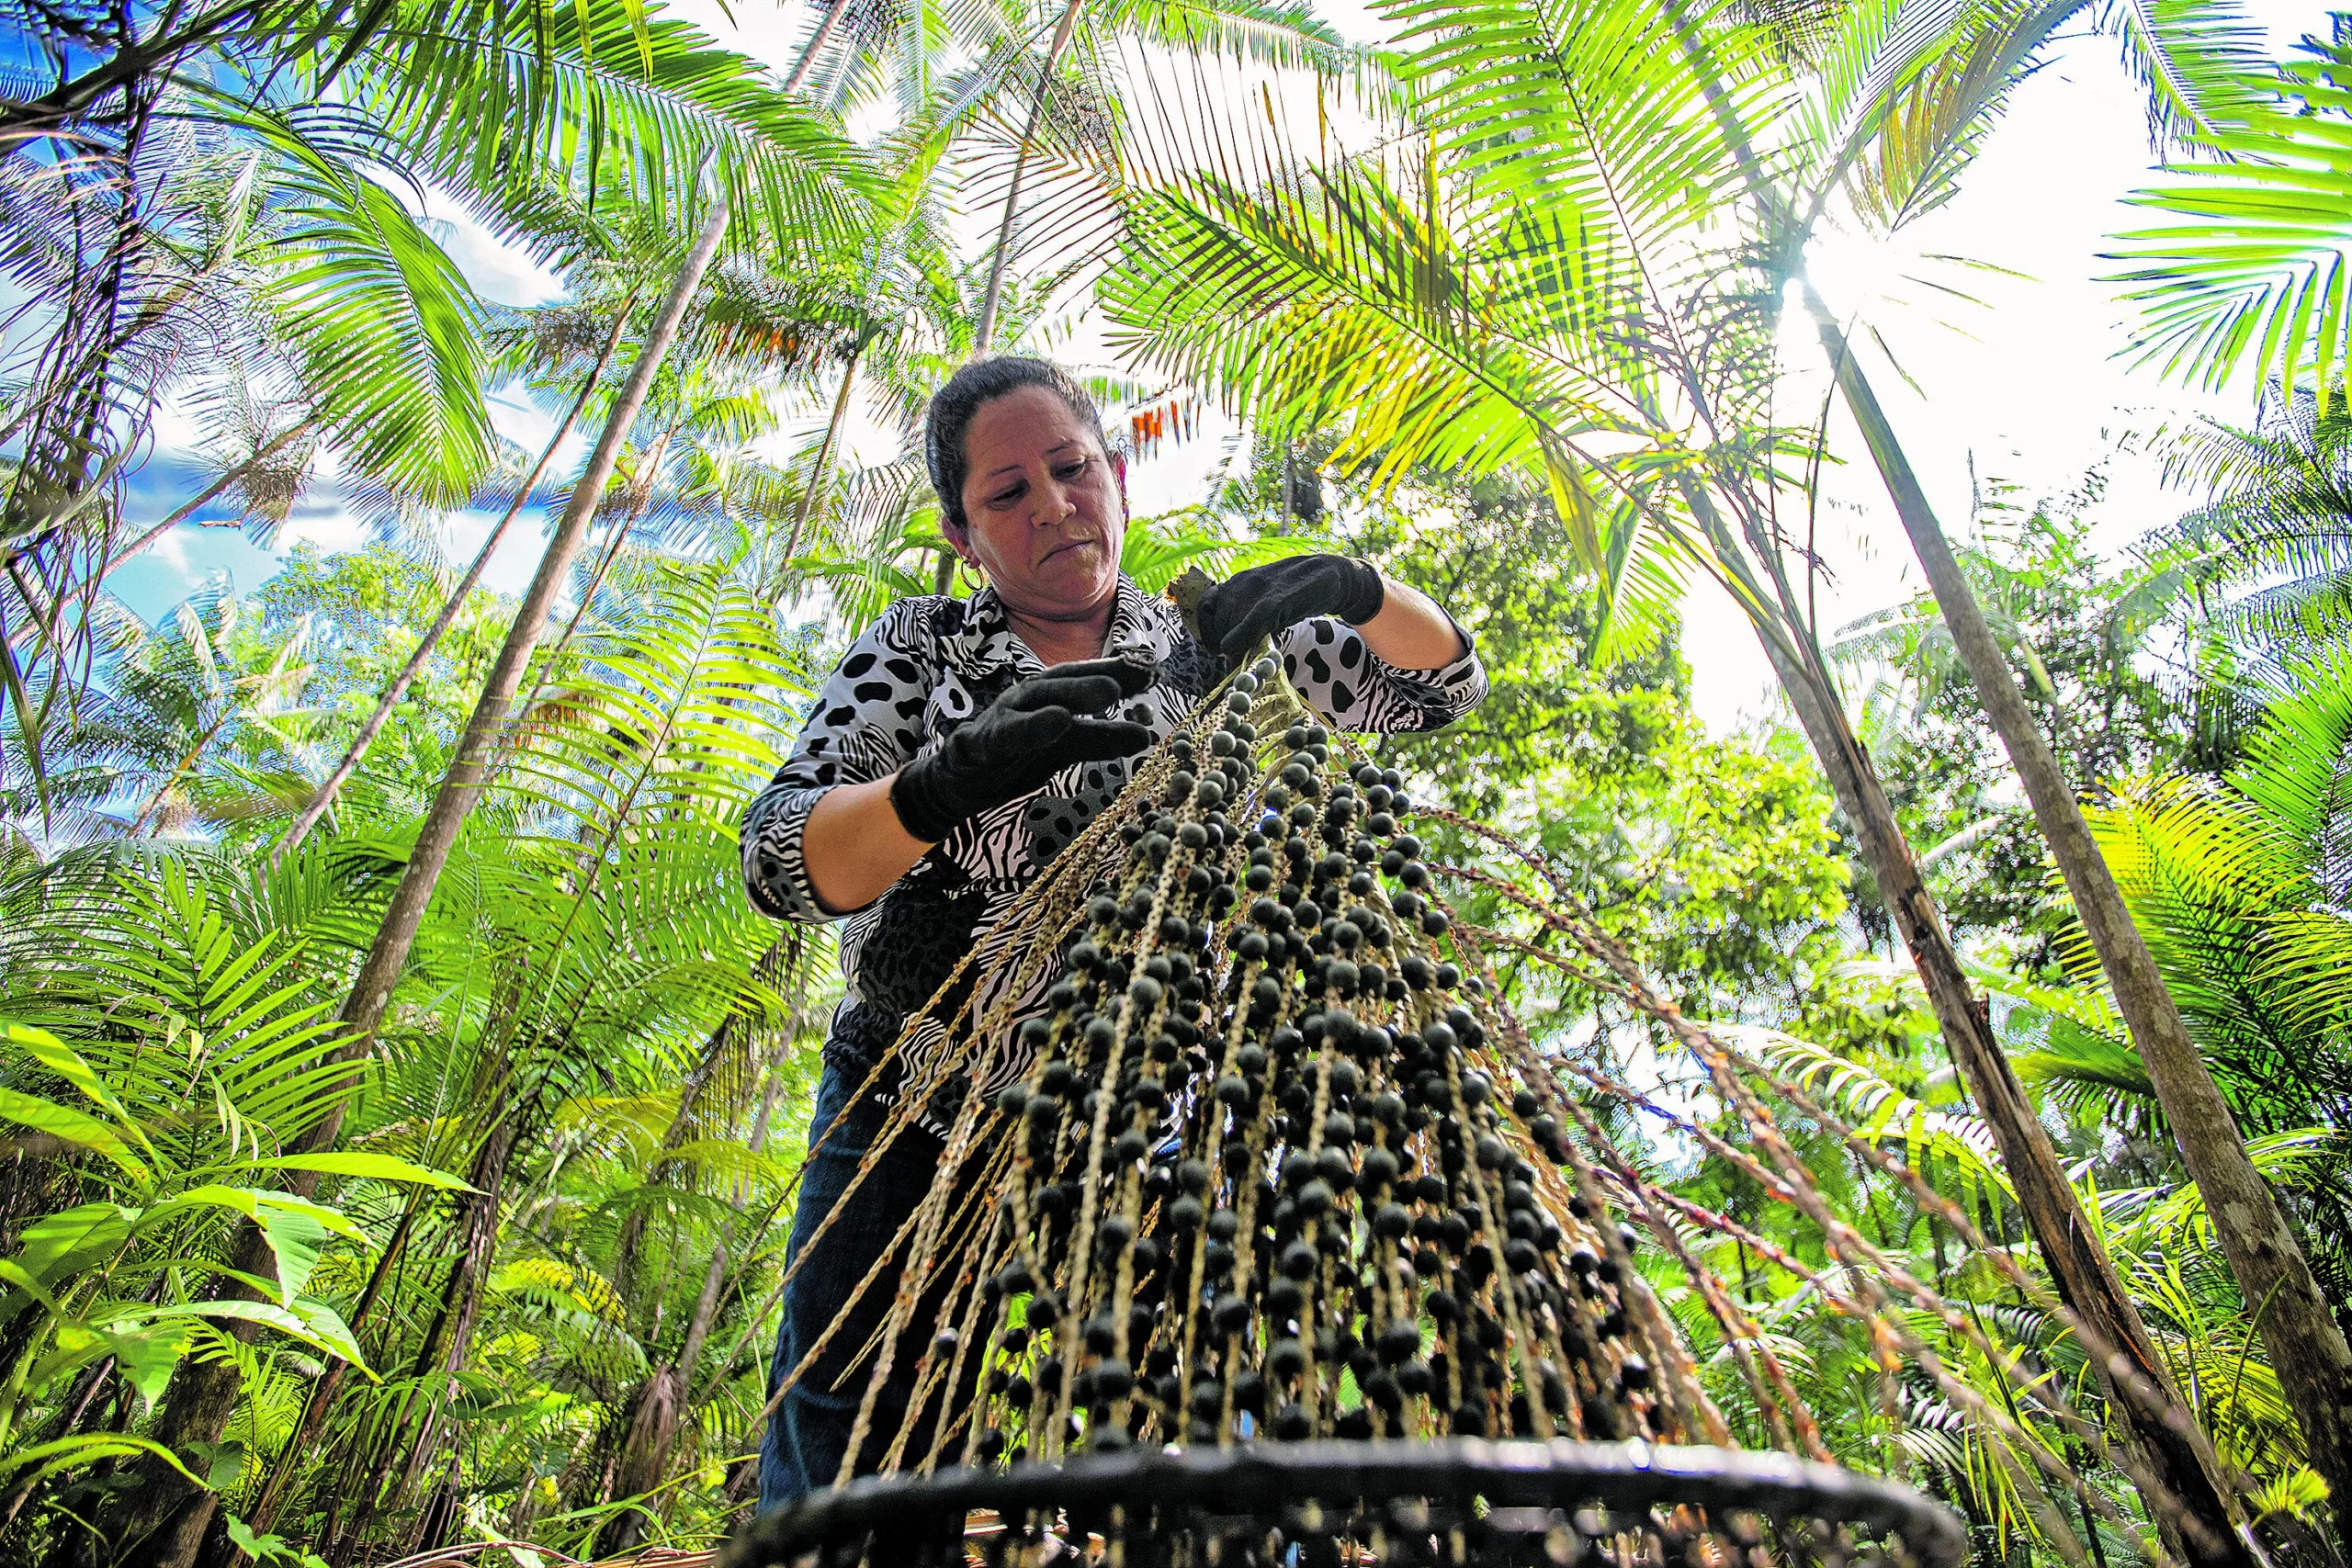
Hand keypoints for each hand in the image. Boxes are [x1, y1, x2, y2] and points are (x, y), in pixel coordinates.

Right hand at [888, 657, 1155, 841]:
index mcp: (1047, 694)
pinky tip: (1059, 721)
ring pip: (1040, 698)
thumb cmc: (1017, 755)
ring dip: (1076, 692)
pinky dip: (1035, 726)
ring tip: (1110, 692)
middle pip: (1064, 680)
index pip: (1085, 677)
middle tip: (1140, 676)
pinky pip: (1010, 733)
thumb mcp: (1066, 747)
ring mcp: (1003, 716)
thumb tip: (1146, 734)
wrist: (962, 780)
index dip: (1118, 671)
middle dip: (1101, 675)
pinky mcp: (982, 742)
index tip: (1153, 670)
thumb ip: (1100, 737)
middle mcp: (1027, 697)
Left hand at [1193, 555, 1384, 662]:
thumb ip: (1244, 619)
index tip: (1218, 649)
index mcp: (1236, 583)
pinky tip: (1237, 649)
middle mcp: (1241, 583)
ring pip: (1233, 624)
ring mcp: (1258, 588)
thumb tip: (1227, 651)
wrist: (1329, 575)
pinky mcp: (1278, 597)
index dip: (1208, 632)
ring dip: (1239, 646)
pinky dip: (1242, 635)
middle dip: (1228, 645)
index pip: (1205, 607)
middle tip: (1245, 659)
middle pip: (1220, 623)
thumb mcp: (1264, 602)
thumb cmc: (1296, 595)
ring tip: (1256, 654)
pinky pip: (1254, 618)